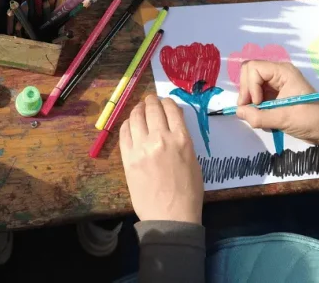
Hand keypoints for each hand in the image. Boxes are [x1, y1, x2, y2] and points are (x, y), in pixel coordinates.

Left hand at [119, 95, 202, 223]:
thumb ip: (183, 138)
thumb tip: (174, 119)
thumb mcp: (193, 160)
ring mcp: (142, 147)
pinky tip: (131, 124)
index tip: (164, 102)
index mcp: (181, 139)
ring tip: (140, 110)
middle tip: (150, 101)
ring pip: (136, 116)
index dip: (167, 102)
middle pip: (152, 108)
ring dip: (138, 109)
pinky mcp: (128, 158)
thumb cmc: (188, 191)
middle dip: (151, 101)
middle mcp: (161, 138)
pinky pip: (124, 132)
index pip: (171, 108)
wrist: (170, 216)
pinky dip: (128, 124)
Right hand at [236, 61, 318, 153]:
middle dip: (246, 91)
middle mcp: (277, 74)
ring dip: (249, 100)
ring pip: (250, 84)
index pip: (253, 68)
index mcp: (283, 72)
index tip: (257, 104)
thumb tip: (239, 112)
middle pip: (249, 72)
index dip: (250, 86)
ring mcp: (275, 84)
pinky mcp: (274, 94)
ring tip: (256, 115)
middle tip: (249, 110)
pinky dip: (254, 106)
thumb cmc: (312, 119)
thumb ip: (259, 116)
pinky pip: (256, 95)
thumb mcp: (284, 119)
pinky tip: (262, 116)